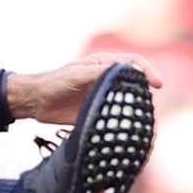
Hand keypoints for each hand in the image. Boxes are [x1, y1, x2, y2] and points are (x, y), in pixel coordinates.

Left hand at [3, 53, 159, 126]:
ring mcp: (102, 95)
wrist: (35, 101)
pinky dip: (124, 121)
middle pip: (133, 82)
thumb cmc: (54, 82)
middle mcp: (106, 79)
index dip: (147, 71)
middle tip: (153, 106)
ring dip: (137, 107)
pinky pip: (114, 115)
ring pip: (126, 100)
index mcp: (103, 64)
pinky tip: (130, 128)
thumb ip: (98, 72)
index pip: (133, 63)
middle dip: (146, 92)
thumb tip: (124, 70)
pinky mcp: (96, 111)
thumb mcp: (76, 75)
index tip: (157, 84)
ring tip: (146, 119)